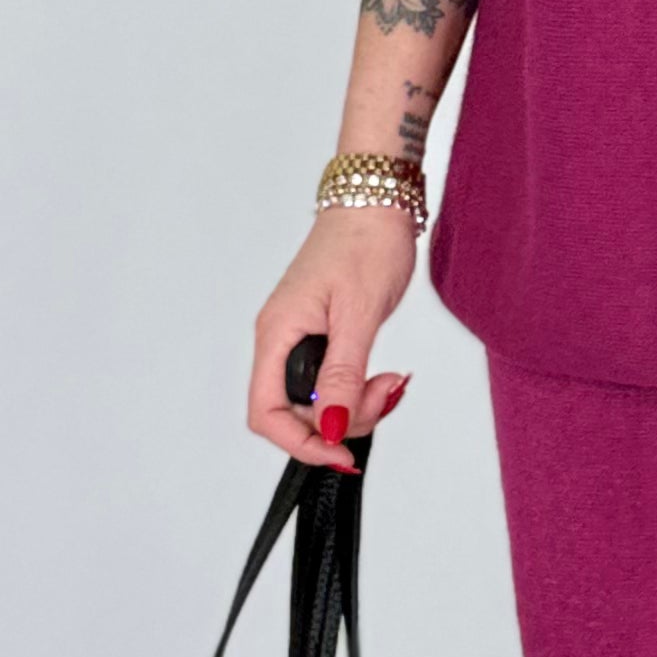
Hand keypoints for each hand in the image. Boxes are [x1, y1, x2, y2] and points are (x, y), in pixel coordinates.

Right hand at [249, 209, 417, 471]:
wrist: (377, 202)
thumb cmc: (365, 241)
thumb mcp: (359, 313)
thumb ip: (343, 374)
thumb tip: (331, 425)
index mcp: (278, 334)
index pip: (266, 412)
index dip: (301, 442)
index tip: (342, 453)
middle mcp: (281, 340)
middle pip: (295, 414)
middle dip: (342, 419)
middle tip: (384, 393)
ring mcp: (300, 339)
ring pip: (318, 402)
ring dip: (356, 404)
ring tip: (390, 380)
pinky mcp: (321, 337)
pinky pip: (332, 382)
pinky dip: (359, 389)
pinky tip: (381, 376)